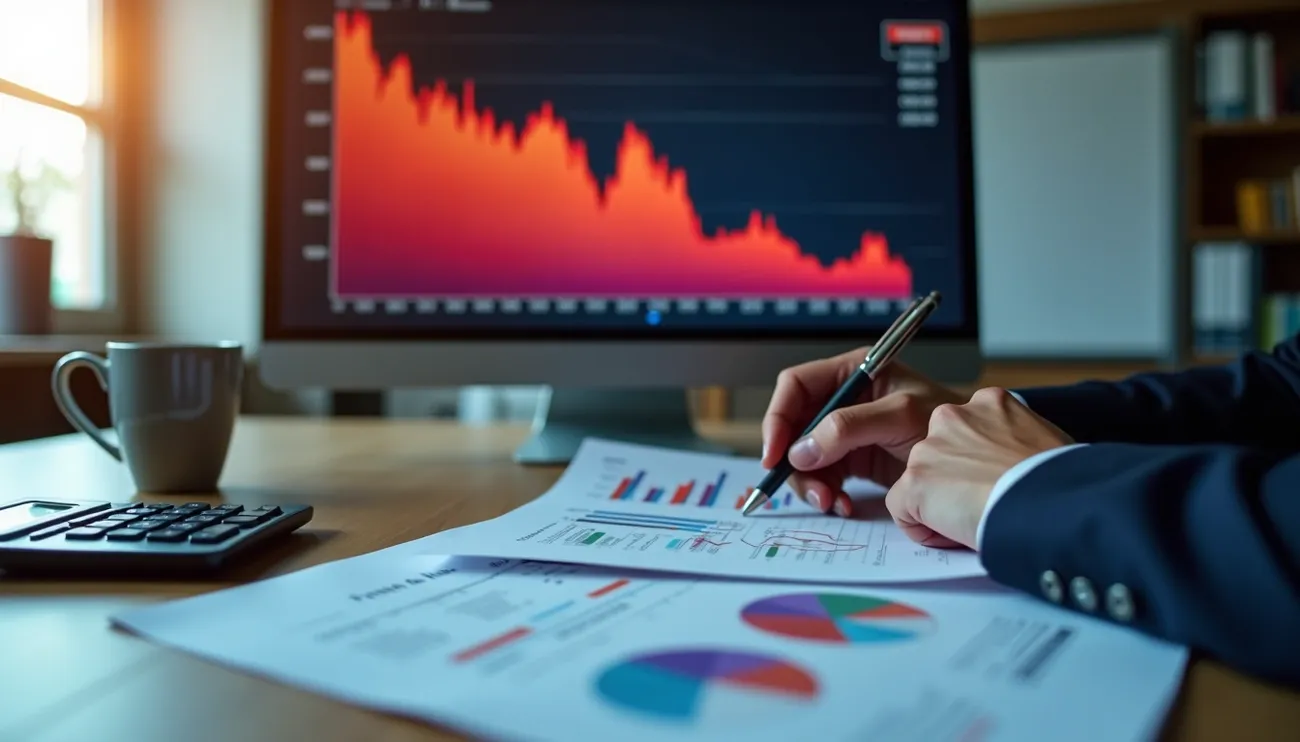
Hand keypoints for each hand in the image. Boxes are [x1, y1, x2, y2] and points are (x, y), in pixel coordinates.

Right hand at [761, 347, 967, 516]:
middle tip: (809, 490)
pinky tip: (843, 504)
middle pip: (795, 426)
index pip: (796, 386)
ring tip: (830, 503)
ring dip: (811, 483)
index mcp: (852, 371)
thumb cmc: (946, 423)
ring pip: (804, 456)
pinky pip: (823, 476)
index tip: (775, 453)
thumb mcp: (899, 416)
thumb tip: (800, 451)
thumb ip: (848, 428)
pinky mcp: (852, 458)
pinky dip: (827, 493)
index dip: (779, 417)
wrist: (972, 461)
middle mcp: (843, 399)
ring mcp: (845, 431)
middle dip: (796, 461)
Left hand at [886, 386, 1073, 549]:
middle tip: (985, 504)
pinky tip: (958, 533)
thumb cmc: (1065, 478)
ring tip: (977, 519)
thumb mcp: (1045, 440)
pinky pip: (903, 511)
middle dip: (953, 482)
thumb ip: (1016, 442)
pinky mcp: (915, 481)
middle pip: (937, 456)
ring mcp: (929, 449)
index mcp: (989, 403)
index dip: (978, 465)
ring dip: (940, 505)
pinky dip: (924, 529)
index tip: (997, 483)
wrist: (1057, 500)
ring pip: (920, 483)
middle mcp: (952, 417)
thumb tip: (1015, 465)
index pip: (965, 432)